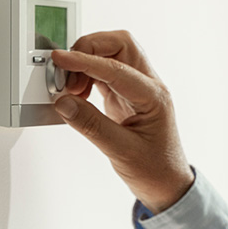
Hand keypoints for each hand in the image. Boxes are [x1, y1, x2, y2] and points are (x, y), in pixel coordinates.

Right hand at [50, 31, 193, 213]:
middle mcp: (148, 86)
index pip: (117, 68)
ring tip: (71, 89)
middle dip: (90, 49)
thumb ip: (91, 125)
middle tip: (66, 72)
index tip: (60, 59)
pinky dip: (87, 76)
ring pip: (113, 55)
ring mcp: (137, 89)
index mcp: (153, 96)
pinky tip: (77, 93)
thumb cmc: (154, 169)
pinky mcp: (126, 95)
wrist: (167, 183)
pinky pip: (105, 73)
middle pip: (121, 45)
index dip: (85, 61)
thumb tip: (64, 102)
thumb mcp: (121, 151)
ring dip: (87, 63)